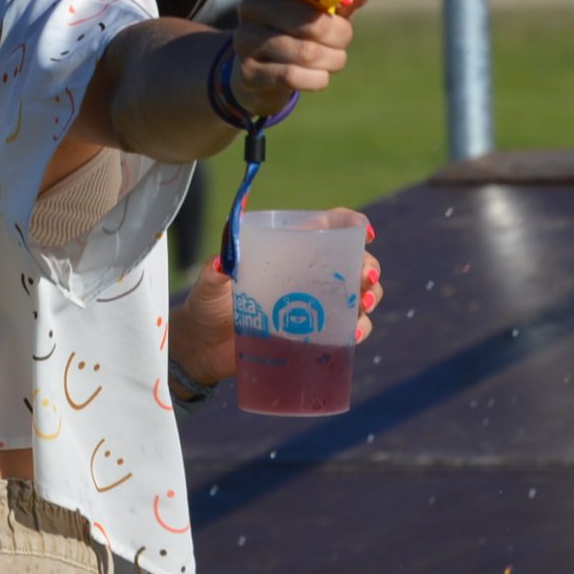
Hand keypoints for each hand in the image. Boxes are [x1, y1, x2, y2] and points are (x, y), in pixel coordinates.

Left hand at [170, 213, 383, 390]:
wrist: (203, 349)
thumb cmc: (207, 307)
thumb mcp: (209, 285)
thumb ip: (214, 272)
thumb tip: (221, 263)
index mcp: (288, 252)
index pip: (328, 227)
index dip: (351, 224)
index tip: (365, 233)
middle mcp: (307, 276)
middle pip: (352, 262)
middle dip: (368, 266)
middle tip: (364, 279)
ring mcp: (315, 307)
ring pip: (358, 296)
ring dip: (370, 298)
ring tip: (364, 305)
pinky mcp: (316, 336)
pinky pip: (349, 331)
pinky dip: (359, 330)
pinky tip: (353, 335)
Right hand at [230, 0, 375, 116]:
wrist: (266, 74)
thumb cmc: (304, 30)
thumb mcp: (327, 8)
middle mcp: (253, 5)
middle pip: (309, 20)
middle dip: (340, 35)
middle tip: (344, 39)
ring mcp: (245, 39)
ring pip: (306, 52)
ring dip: (332, 59)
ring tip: (333, 59)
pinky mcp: (247, 72)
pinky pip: (293, 76)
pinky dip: (316, 79)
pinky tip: (318, 76)